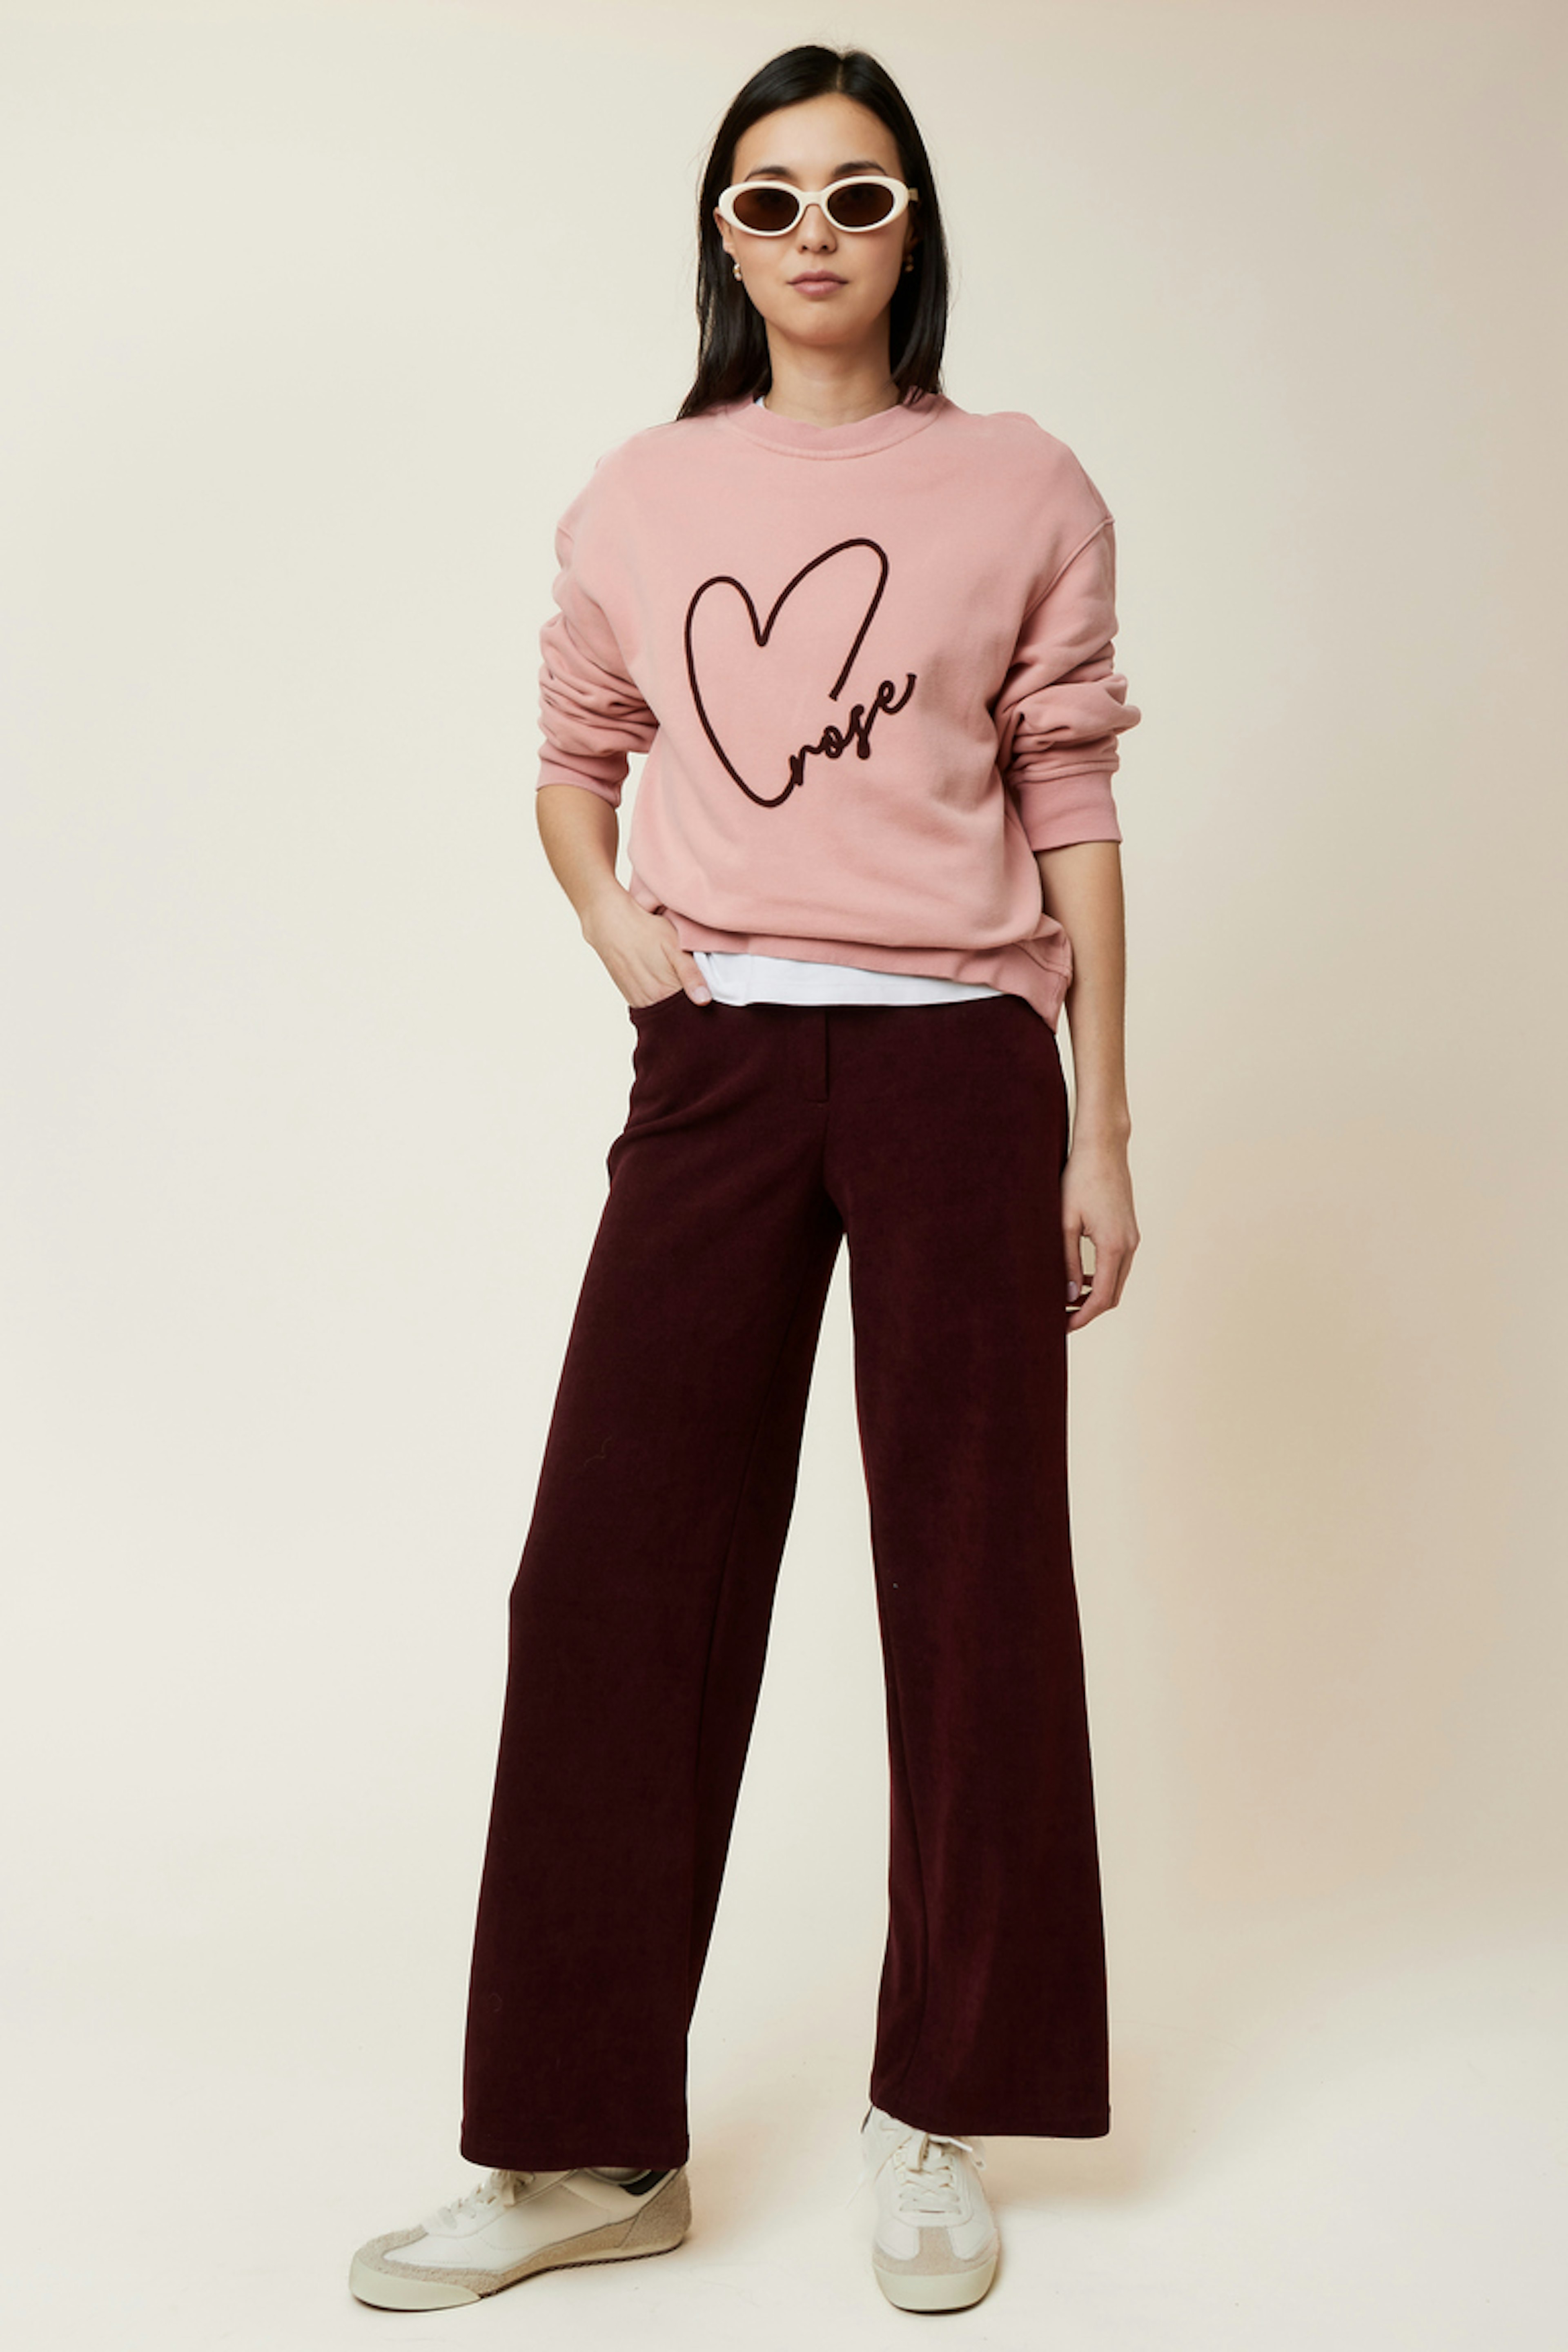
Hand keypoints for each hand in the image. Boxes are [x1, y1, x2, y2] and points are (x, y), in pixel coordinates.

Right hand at [580, 888, 711, 1009]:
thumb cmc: (645, 929)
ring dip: (672, 1000)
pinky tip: (661, 981)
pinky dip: (659, 998)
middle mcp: (649, 1001)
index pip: (691, 1010)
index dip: (702, 1002)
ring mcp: (638, 1000)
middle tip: (691, 981)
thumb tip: (704, 1001)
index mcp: (664, 992)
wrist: (609, 922)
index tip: (707, 991)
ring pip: (663, 1009)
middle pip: (677, 1012)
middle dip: (687, 1003)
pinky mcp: (630, 996)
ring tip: (673, 977)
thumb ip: (691, 974)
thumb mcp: (674, 946)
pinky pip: (650, 1005)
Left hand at [1061, 1138, 1138, 1331]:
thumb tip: (1069, 1295)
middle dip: (1089, 1311)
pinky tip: (1082, 1278)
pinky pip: (1118, 1265)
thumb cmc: (1080, 1180)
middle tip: (1062, 1319)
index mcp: (1114, 1246)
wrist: (1103, 1149)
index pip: (1103, 1297)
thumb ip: (1067, 1261)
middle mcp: (1129, 1245)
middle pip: (1113, 1294)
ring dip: (1096, 1295)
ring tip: (1068, 1301)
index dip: (1083, 1317)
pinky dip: (1102, 1278)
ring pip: (1117, 1280)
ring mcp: (1133, 1237)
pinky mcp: (1129, 1230)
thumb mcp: (1064, 1223)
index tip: (1063, 1327)